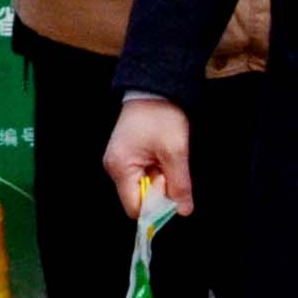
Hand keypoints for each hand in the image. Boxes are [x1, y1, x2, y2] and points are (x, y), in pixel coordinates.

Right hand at [101, 96, 193, 216]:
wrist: (155, 87)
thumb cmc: (161, 114)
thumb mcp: (175, 150)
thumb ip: (179, 184)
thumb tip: (183, 210)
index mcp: (120, 167)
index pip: (135, 207)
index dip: (156, 207)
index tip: (173, 193)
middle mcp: (114, 167)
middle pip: (138, 198)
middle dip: (159, 190)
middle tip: (171, 167)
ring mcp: (119, 160)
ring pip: (142, 186)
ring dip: (159, 179)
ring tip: (167, 157)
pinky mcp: (127, 154)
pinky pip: (142, 173)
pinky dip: (156, 169)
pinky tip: (163, 155)